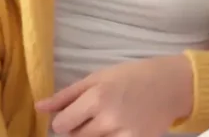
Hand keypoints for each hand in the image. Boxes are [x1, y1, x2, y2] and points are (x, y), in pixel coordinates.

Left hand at [35, 55, 193, 136]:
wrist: (169, 85)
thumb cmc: (129, 77)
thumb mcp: (95, 78)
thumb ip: (65, 95)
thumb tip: (39, 107)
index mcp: (95, 99)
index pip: (62, 125)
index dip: (63, 121)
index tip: (72, 114)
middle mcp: (108, 120)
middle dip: (78, 128)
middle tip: (93, 113)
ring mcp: (124, 135)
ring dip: (94, 135)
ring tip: (107, 119)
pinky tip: (118, 127)